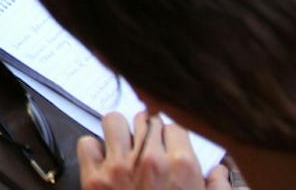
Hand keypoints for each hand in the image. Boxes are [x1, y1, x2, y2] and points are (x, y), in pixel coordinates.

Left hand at [77, 112, 230, 189]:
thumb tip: (216, 171)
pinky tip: (102, 161)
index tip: (168, 141)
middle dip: (146, 131)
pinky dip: (92, 150)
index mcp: (181, 166)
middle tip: (146, 144)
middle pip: (145, 120)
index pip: (174, 127)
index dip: (171, 135)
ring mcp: (118, 167)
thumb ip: (216, 187)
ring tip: (122, 144)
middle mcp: (149, 160)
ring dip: (118, 131)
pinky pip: (87, 144)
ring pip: (113, 121)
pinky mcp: (93, 178)